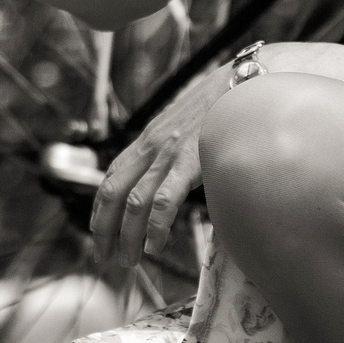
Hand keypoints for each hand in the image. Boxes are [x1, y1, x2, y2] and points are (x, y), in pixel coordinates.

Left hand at [89, 58, 245, 277]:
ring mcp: (168, 153)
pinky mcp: (189, 162)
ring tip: (128, 260)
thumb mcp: (188, 125)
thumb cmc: (223, 106)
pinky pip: (164, 201)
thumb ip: (176, 149)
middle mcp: (150, 145)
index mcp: (148, 138)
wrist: (246, 82)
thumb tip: (177, 175)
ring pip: (133, 202)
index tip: (97, 230)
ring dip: (126, 236)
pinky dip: (156, 228)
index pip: (111, 175)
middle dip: (103, 227)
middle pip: (111, 192)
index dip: (99, 205)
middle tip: (103, 255)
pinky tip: (154, 247)